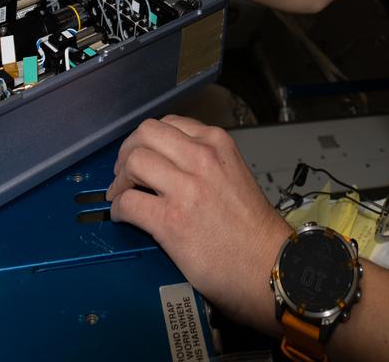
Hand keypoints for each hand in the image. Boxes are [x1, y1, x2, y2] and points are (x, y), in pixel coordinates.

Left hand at [107, 115, 289, 332]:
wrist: (270, 264)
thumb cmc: (255, 230)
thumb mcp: (235, 173)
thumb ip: (205, 162)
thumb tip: (169, 165)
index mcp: (218, 144)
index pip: (169, 124)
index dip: (148, 140)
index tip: (142, 153)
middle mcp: (201, 158)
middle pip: (145, 134)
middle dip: (128, 152)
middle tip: (124, 172)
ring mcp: (186, 188)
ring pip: (134, 162)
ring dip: (120, 180)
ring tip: (121, 195)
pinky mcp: (171, 220)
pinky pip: (129, 202)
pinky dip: (118, 208)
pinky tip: (124, 216)